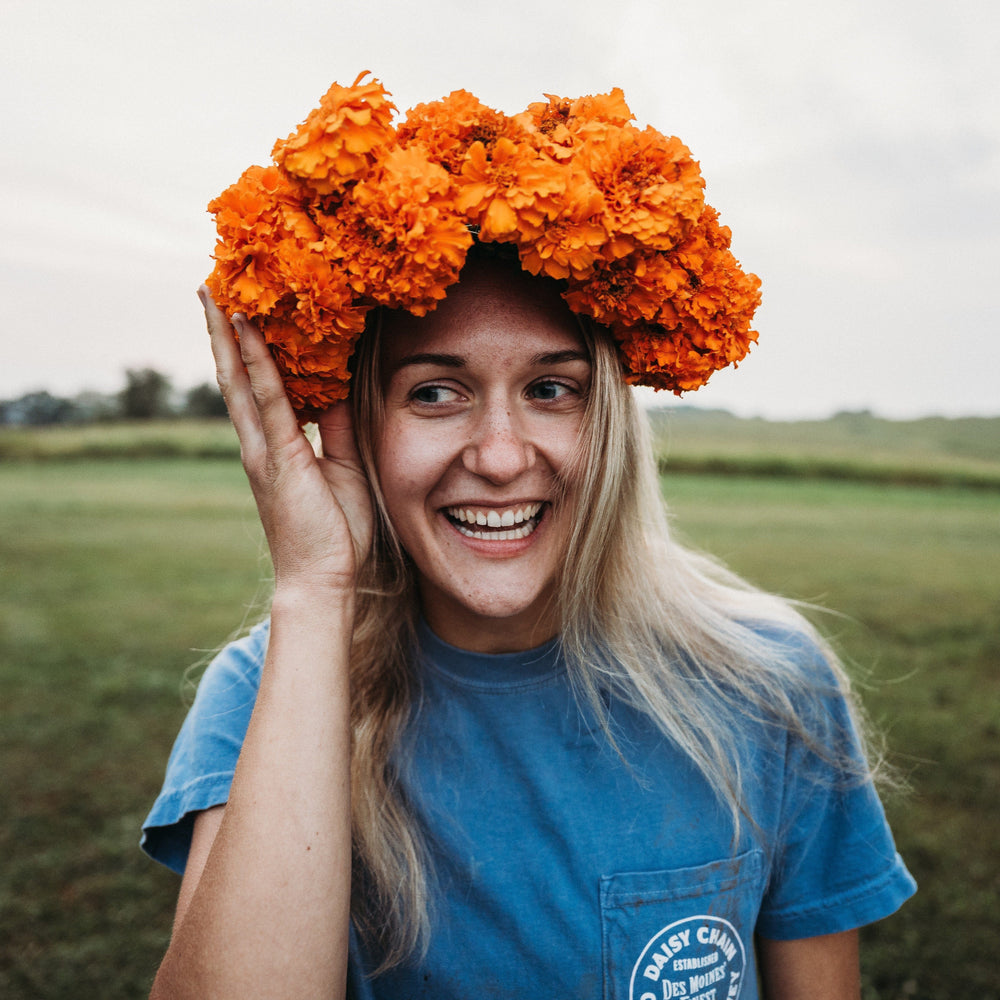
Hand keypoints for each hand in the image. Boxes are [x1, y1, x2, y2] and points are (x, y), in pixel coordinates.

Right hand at [200, 287, 373, 595]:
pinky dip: (257, 363)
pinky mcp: (278, 457)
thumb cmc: (335, 530)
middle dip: (222, 333)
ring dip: (227, 336)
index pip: (256, 387)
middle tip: (211, 288)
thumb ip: (338, 428)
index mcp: (274, 446)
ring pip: (239, 380)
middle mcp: (259, 442)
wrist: (323, 577)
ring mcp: (263, 449)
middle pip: (234, 376)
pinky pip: (268, 400)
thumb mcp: (343, 466)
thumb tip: (339, 392)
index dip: (247, 349)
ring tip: (216, 294)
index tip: (241, 312)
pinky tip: (247, 330)